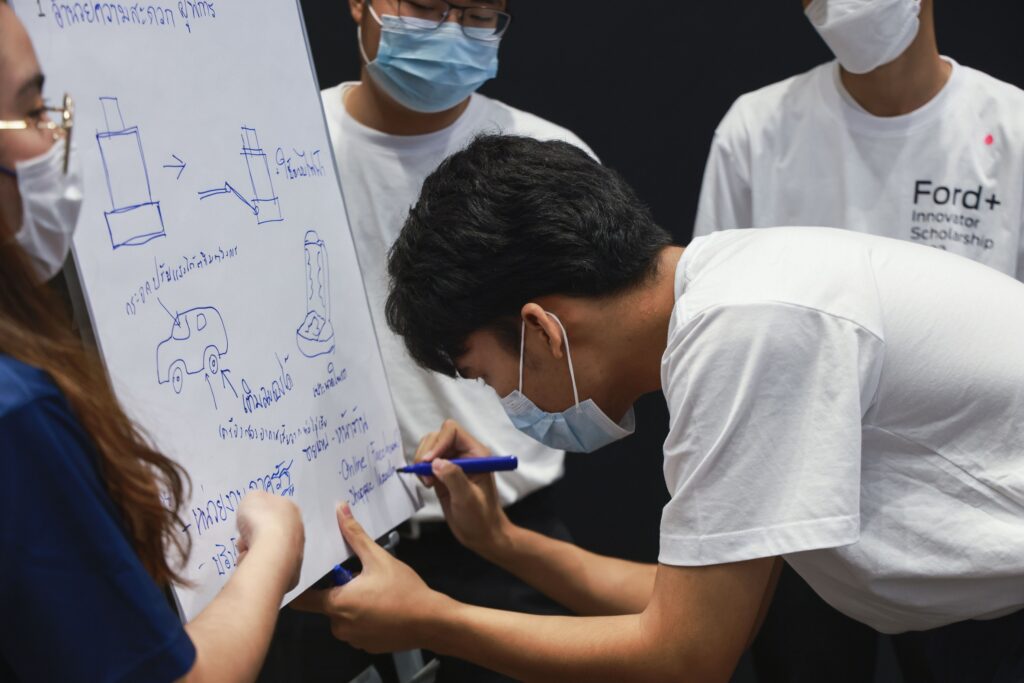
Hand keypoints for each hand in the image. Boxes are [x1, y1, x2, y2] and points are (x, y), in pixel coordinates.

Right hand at [235, 491, 304, 592]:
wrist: (272, 551)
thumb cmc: (261, 520)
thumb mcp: (252, 497)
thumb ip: (255, 500)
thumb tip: (256, 508)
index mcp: (292, 511)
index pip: (272, 513)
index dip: (255, 517)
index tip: (246, 522)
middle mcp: (298, 532)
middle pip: (269, 534)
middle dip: (253, 537)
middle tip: (243, 541)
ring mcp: (296, 553)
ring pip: (267, 552)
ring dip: (253, 553)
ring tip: (245, 554)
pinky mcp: (291, 574)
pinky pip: (268, 569)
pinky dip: (257, 567)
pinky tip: (251, 566)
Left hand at [292, 503, 443, 652]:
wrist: (430, 621)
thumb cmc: (404, 590)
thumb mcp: (379, 558)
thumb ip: (355, 535)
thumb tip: (340, 510)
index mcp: (337, 604)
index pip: (301, 600)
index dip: (303, 586)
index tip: (311, 574)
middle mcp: (340, 626)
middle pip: (326, 604)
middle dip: (339, 590)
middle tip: (359, 577)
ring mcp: (353, 639)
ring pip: (342, 617)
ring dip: (352, 604)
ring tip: (375, 591)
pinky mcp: (366, 646)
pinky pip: (356, 629)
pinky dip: (364, 618)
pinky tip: (383, 607)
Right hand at [415, 419, 512, 557]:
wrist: (481, 534)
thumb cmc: (481, 518)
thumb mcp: (468, 499)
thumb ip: (453, 478)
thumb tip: (436, 462)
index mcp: (476, 454)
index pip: (452, 431)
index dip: (438, 442)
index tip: (429, 462)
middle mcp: (464, 454)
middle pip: (438, 436)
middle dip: (427, 452)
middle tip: (425, 475)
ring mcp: (453, 463)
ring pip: (430, 447)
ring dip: (422, 461)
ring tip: (427, 481)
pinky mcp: (443, 474)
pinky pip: (427, 462)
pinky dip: (421, 470)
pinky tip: (427, 484)